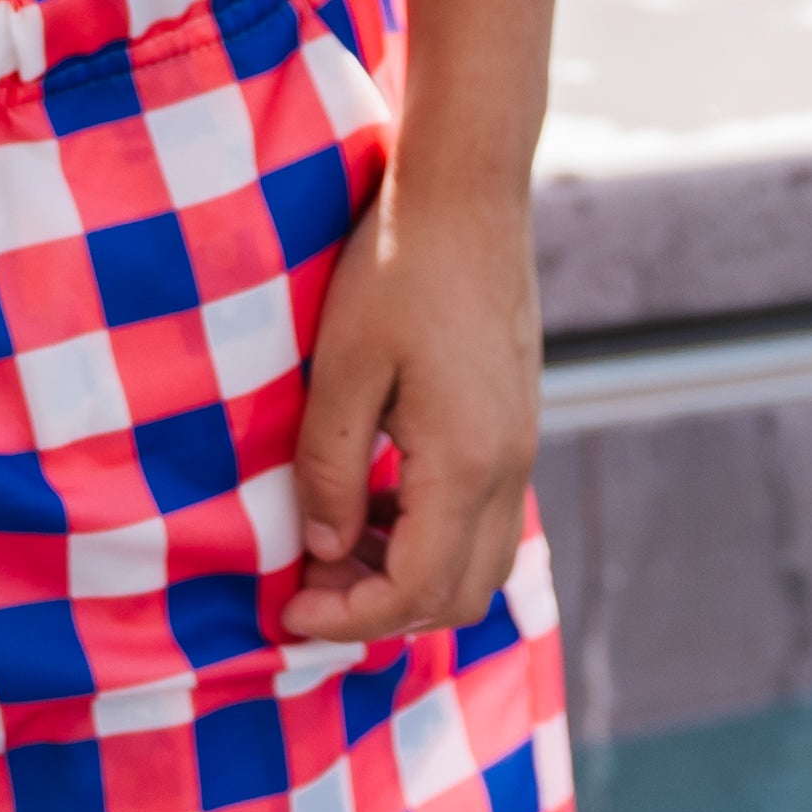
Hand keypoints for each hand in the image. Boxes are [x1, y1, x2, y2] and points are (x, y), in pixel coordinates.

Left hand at [280, 167, 541, 647]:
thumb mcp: (343, 367)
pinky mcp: (517, 424)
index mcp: (466, 462)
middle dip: (382, 610)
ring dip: (410, 575)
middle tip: (310, 581)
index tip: (290, 610)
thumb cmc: (395, 268)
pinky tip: (379, 495)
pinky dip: (433, 534)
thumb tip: (325, 549)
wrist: (468, 193)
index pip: (416, 590)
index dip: (350, 618)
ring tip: (337, 541)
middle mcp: (509, 468)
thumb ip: (332, 468)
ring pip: (480, 563)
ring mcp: (521, 447)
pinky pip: (485, 517)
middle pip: (458, 597)